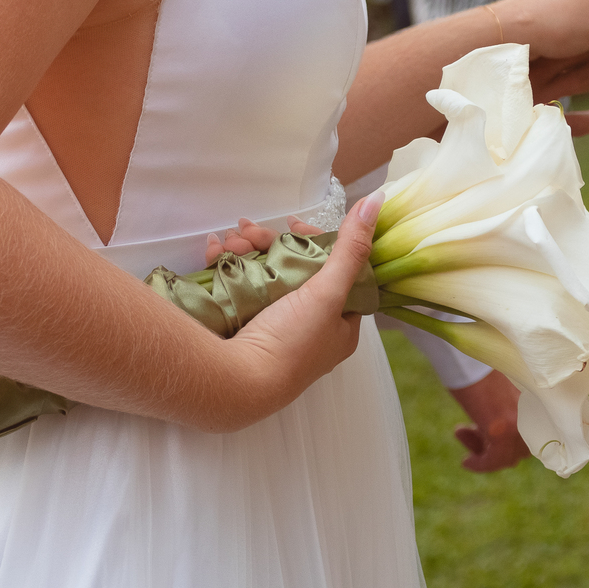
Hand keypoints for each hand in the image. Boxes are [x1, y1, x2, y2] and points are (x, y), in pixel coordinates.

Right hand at [219, 193, 383, 420]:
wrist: (235, 385)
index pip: (336, 271)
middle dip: (268, 244)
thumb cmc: (290, 344)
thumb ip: (350, 250)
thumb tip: (376, 202)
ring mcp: (274, 331)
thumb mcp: (327, 293)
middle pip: (294, 270)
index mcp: (339, 325)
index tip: (292, 225)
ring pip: (262, 277)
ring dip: (244, 251)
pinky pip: (238, 289)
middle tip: (248, 231)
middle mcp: (310, 329)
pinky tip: (213, 251)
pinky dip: (226, 266)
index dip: (316, 242)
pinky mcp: (244, 332)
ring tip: (228, 241)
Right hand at [447, 370, 529, 472]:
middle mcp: (532, 413)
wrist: (465, 349)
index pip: (536, 435)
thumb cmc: (477, 360)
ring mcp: (517, 422)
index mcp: (537, 399)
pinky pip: (495, 460)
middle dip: (494, 445)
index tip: (487, 434)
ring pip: (508, 456)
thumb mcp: (498, 381)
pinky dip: (481, 464)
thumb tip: (498, 414)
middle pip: (521, 448)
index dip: (512, 441)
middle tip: (466, 429)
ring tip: (460, 431)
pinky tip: (466, 463)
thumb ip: (507, 398)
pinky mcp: (501, 428)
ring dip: (483, 451)